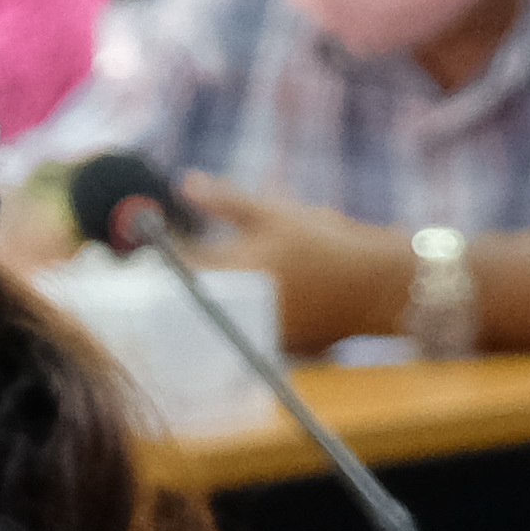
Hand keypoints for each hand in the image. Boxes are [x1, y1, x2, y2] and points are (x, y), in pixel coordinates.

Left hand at [177, 180, 412, 349]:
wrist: (378, 287)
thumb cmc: (326, 244)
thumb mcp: (274, 213)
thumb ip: (225, 201)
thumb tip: (185, 183)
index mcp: (236, 273)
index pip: (179, 265)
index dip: (160, 251)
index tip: (151, 241)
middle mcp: (241, 309)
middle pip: (193, 295)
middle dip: (185, 275)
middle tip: (178, 261)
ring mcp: (256, 332)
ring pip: (217, 313)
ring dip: (212, 296)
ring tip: (222, 277)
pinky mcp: (273, 347)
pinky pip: (242, 329)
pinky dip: (239, 313)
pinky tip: (252, 297)